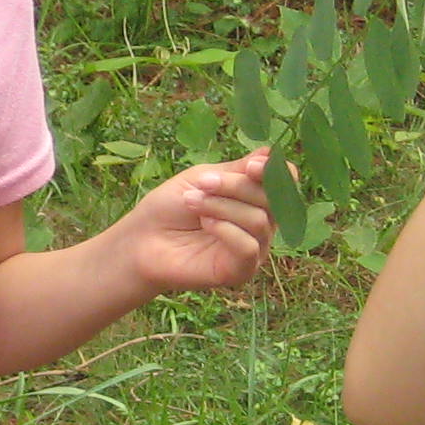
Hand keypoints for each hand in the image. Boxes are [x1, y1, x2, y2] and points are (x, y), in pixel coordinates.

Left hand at [117, 148, 273, 294]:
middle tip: (203, 182)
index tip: (252, 166)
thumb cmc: (170, 208)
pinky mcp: (241, 271)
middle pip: (272, 200)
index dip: (275, 173)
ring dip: (222, 206)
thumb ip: (238, 170)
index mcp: (254, 199)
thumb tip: (270, 153)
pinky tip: (205, 225)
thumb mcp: (203, 178)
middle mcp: (260, 225)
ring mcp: (253, 249)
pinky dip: (226, 230)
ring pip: (259, 221)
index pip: (283, 184)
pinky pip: (249, 247)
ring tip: (192, 203)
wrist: (141, 240)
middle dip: (236, 186)